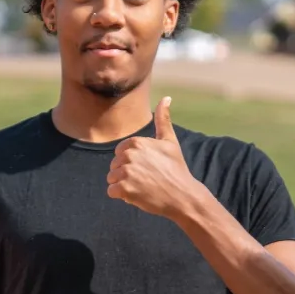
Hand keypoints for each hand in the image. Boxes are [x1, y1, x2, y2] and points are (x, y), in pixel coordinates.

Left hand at [106, 96, 205, 218]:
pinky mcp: (123, 189)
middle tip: (147, 178)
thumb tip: (166, 98)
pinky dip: (123, 195)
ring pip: (112, 178)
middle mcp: (129, 155)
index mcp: (137, 142)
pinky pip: (112, 191)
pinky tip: (138, 195)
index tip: (148, 167)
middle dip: (127, 173)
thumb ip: (163, 119)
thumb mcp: (170, 141)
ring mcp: (125, 172)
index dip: (132, 162)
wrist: (182, 195)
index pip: (120, 153)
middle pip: (114, 165)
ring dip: (124, 185)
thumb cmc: (176, 168)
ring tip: (143, 187)